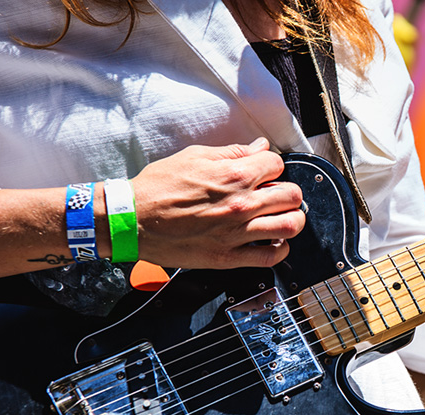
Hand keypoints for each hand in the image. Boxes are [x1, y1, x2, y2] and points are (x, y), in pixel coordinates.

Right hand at [131, 137, 304, 268]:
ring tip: (281, 217)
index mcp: (233, 175)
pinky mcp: (228, 257)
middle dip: (287, 192)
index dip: (272, 166)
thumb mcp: (195, 157)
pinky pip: (271, 257)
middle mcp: (241, 204)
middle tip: (276, 195)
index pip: (278, 165)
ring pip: (290, 226)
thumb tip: (259, 147)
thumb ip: (232, 153)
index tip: (264, 172)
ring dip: (292, 220)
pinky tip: (273, 242)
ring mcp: (237, 233)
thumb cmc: (158, 187)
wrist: (132, 219)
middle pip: (292, 195)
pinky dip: (280, 249)